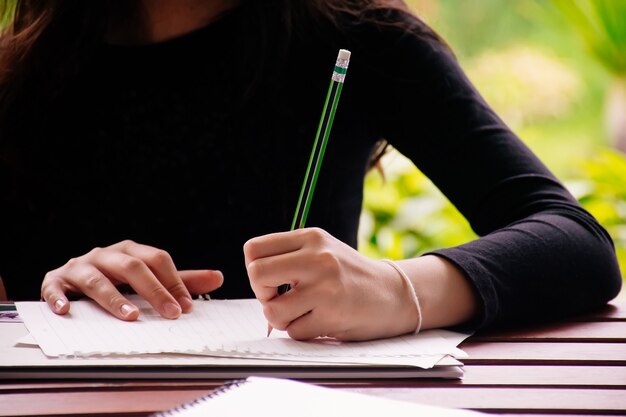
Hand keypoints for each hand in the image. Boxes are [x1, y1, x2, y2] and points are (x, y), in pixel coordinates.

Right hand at [41, 240, 223, 319]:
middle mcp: (105, 255)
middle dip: (154, 291)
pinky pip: (55, 288)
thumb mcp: (148, 277)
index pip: (157, 259)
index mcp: (130, 251)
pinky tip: (68, 311)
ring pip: (97, 279)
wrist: (72, 277)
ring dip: (114, 298)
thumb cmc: (116, 278)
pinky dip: (60, 299)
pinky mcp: (55, 280)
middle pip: (132, 267)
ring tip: (131, 316)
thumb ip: (180, 280)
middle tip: (171, 313)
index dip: (174, 281)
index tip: (187, 306)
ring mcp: (79, 266)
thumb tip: (218, 278)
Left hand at [244, 228, 419, 340]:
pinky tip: (321, 321)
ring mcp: (326, 286)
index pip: (254, 249)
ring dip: (281, 318)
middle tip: (280, 297)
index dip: (254, 268)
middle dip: (262, 293)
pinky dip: (302, 331)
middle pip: (256, 274)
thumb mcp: (322, 250)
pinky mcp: (333, 315)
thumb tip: (255, 282)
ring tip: (303, 312)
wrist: (393, 295)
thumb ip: (288, 258)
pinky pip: (294, 331)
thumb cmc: (349, 275)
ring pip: (271, 309)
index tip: (272, 279)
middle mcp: (318, 257)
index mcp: (311, 237)